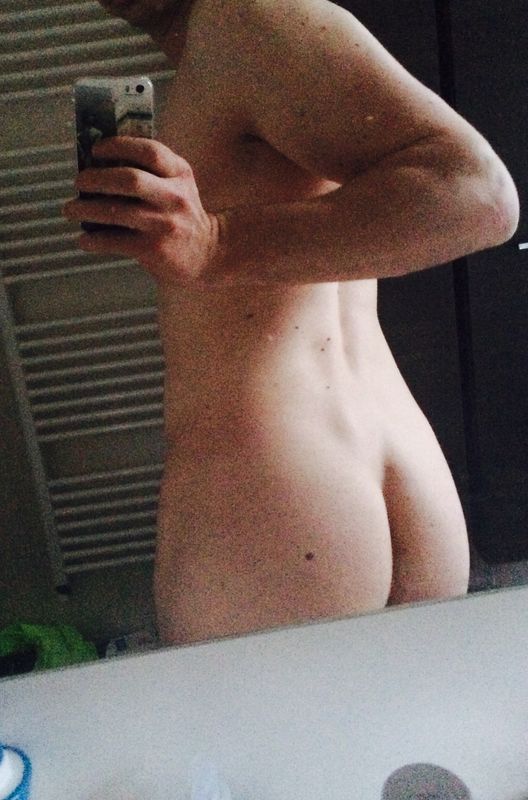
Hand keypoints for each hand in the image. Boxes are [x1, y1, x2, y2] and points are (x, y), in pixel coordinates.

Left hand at [63, 136, 219, 284]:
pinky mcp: (154, 249)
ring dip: (86, 209)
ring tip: (71, 209)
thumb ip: (151, 170)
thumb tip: (99, 163)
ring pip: (116, 211)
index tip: (96, 150)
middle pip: (129, 179)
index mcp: (179, 174)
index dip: (118, 146)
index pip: (149, 151)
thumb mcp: (177, 184)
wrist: (208, 253)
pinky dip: (94, 240)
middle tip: (79, 182)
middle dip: (96, 178)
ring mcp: (164, 224)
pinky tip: (85, 240)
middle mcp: (174, 197)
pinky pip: (115, 241)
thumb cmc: (182, 215)